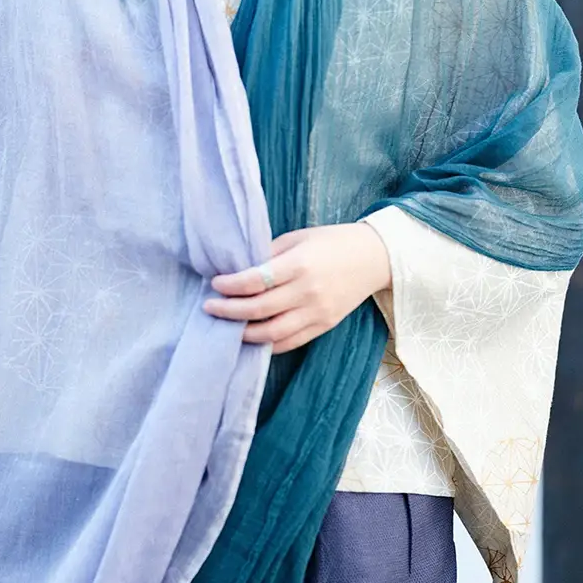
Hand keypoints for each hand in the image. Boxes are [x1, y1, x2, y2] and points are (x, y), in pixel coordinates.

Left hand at [202, 222, 391, 354]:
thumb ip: (269, 255)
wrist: (373, 258)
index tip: (215, 284)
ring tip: (228, 326)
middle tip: (209, 307)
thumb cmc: (332, 242)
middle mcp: (307, 292)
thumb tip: (238, 271)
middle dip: (229, 311)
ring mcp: (317, 313)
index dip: (230, 285)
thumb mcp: (298, 238)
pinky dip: (267, 344)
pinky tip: (251, 337)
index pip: (256, 280)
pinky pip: (290, 342)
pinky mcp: (323, 326)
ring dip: (245, 333)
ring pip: (273, 333)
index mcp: (300, 265)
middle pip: (259, 309)